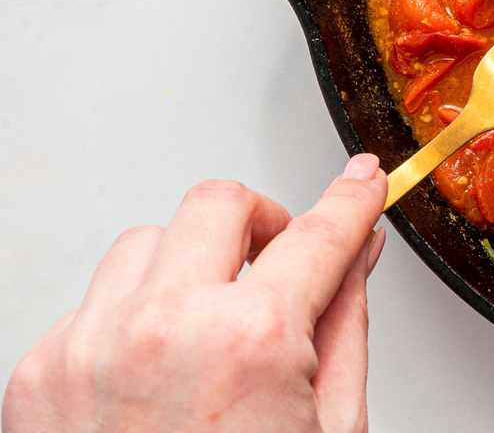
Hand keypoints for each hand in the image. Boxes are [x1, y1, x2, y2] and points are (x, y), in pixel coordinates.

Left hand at [4, 155, 387, 432]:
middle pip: (220, 204)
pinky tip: (158, 375)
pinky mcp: (37, 375)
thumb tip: (358, 257)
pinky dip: (132, 319)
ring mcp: (87, 347)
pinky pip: (93, 302)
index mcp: (250, 340)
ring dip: (190, 265)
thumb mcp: (329, 429)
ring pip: (148, 242)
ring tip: (212, 323)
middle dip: (262, 222)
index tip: (360, 182)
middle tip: (281, 257)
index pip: (318, 232)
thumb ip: (345, 325)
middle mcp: (161, 327)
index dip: (351, 199)